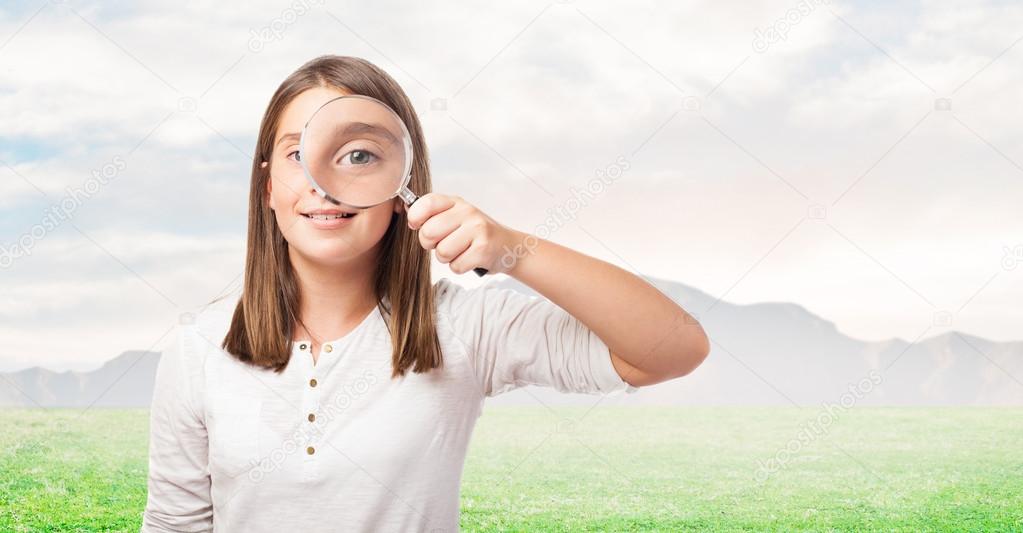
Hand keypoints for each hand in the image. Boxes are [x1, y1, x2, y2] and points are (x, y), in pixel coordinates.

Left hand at [406, 193, 520, 275]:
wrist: (507, 246)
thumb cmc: (475, 234)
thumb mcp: (455, 216)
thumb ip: (432, 214)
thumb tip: (403, 210)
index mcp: (455, 202)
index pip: (426, 203)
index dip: (415, 217)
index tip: (417, 226)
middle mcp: (467, 212)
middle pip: (429, 232)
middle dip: (430, 244)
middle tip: (443, 243)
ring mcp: (477, 229)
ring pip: (441, 252)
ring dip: (447, 258)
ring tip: (459, 251)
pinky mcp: (484, 249)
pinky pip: (456, 265)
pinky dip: (460, 266)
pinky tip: (469, 258)